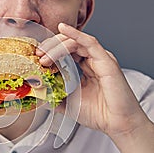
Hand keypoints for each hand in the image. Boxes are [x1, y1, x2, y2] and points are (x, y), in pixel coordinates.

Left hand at [37, 23, 146, 138]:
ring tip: (44, 55)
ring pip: (75, 43)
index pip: (65, 52)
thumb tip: (39, 94)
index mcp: (85, 68)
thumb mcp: (68, 104)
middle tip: (38, 55)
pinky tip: (63, 29)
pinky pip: (89, 42)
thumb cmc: (99, 114)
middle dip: (50, 47)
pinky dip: (76, 34)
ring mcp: (100, 59)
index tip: (36, 58)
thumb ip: (55, 96)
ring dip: (57, 45)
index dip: (49, 52)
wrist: (117, 124)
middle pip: (68, 44)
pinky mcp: (106, 60)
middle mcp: (93, 61)